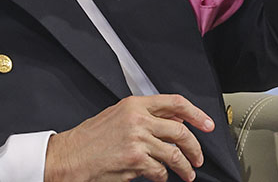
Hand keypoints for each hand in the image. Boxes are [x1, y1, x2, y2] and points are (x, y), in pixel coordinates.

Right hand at [44, 94, 214, 181]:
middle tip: (198, 158)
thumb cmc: (89, 139)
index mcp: (134, 104)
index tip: (208, 124)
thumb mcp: (117, 116)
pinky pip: (160, 170)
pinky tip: (160, 177)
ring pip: (175, 154)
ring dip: (185, 167)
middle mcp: (138, 119)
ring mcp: (137, 140)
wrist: (69, 157)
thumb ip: (145, 116)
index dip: (197, 114)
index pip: (175, 103)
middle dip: (195, 148)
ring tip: (187, 173)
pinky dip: (163, 177)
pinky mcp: (135, 160)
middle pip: (180, 131)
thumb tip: (174, 122)